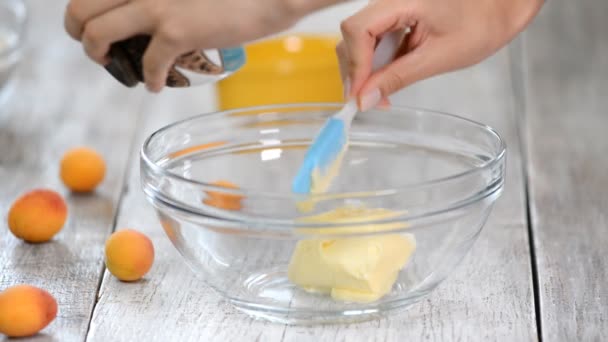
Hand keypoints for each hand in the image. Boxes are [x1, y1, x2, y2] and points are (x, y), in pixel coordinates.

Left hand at [64, 0, 327, 91]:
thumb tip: (148, 12)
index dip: (89, 10)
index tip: (100, 22)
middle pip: (81, 7)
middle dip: (79, 32)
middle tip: (94, 46)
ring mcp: (155, 5)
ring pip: (97, 33)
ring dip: (99, 56)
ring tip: (114, 65)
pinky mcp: (176, 31)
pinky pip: (149, 65)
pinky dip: (150, 81)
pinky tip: (156, 86)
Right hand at [337, 0, 544, 109]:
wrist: (500, 6)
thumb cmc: (481, 24)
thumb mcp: (438, 58)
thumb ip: (397, 78)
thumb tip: (365, 99)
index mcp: (403, 0)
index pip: (358, 29)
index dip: (354, 65)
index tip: (359, 96)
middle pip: (353, 34)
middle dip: (355, 71)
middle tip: (366, 102)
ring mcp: (392, 6)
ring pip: (361, 39)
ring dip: (365, 70)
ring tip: (379, 96)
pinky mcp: (396, 15)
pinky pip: (375, 39)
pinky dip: (377, 63)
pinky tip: (386, 80)